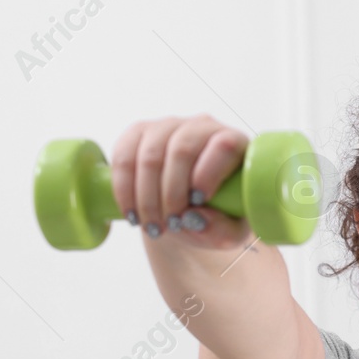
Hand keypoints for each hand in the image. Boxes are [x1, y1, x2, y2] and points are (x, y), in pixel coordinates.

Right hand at [109, 114, 254, 249]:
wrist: (185, 212)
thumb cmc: (217, 217)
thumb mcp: (229, 232)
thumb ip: (222, 230)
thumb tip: (195, 219)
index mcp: (234, 143)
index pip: (224, 146)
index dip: (208, 172)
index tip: (197, 201)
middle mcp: (201, 127)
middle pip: (182, 151)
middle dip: (172, 195)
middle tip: (170, 226)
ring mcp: (167, 127)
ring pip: (151, 155)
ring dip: (147, 198)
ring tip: (153, 227)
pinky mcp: (137, 133)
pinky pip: (124, 156)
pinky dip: (124, 189)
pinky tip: (132, 213)